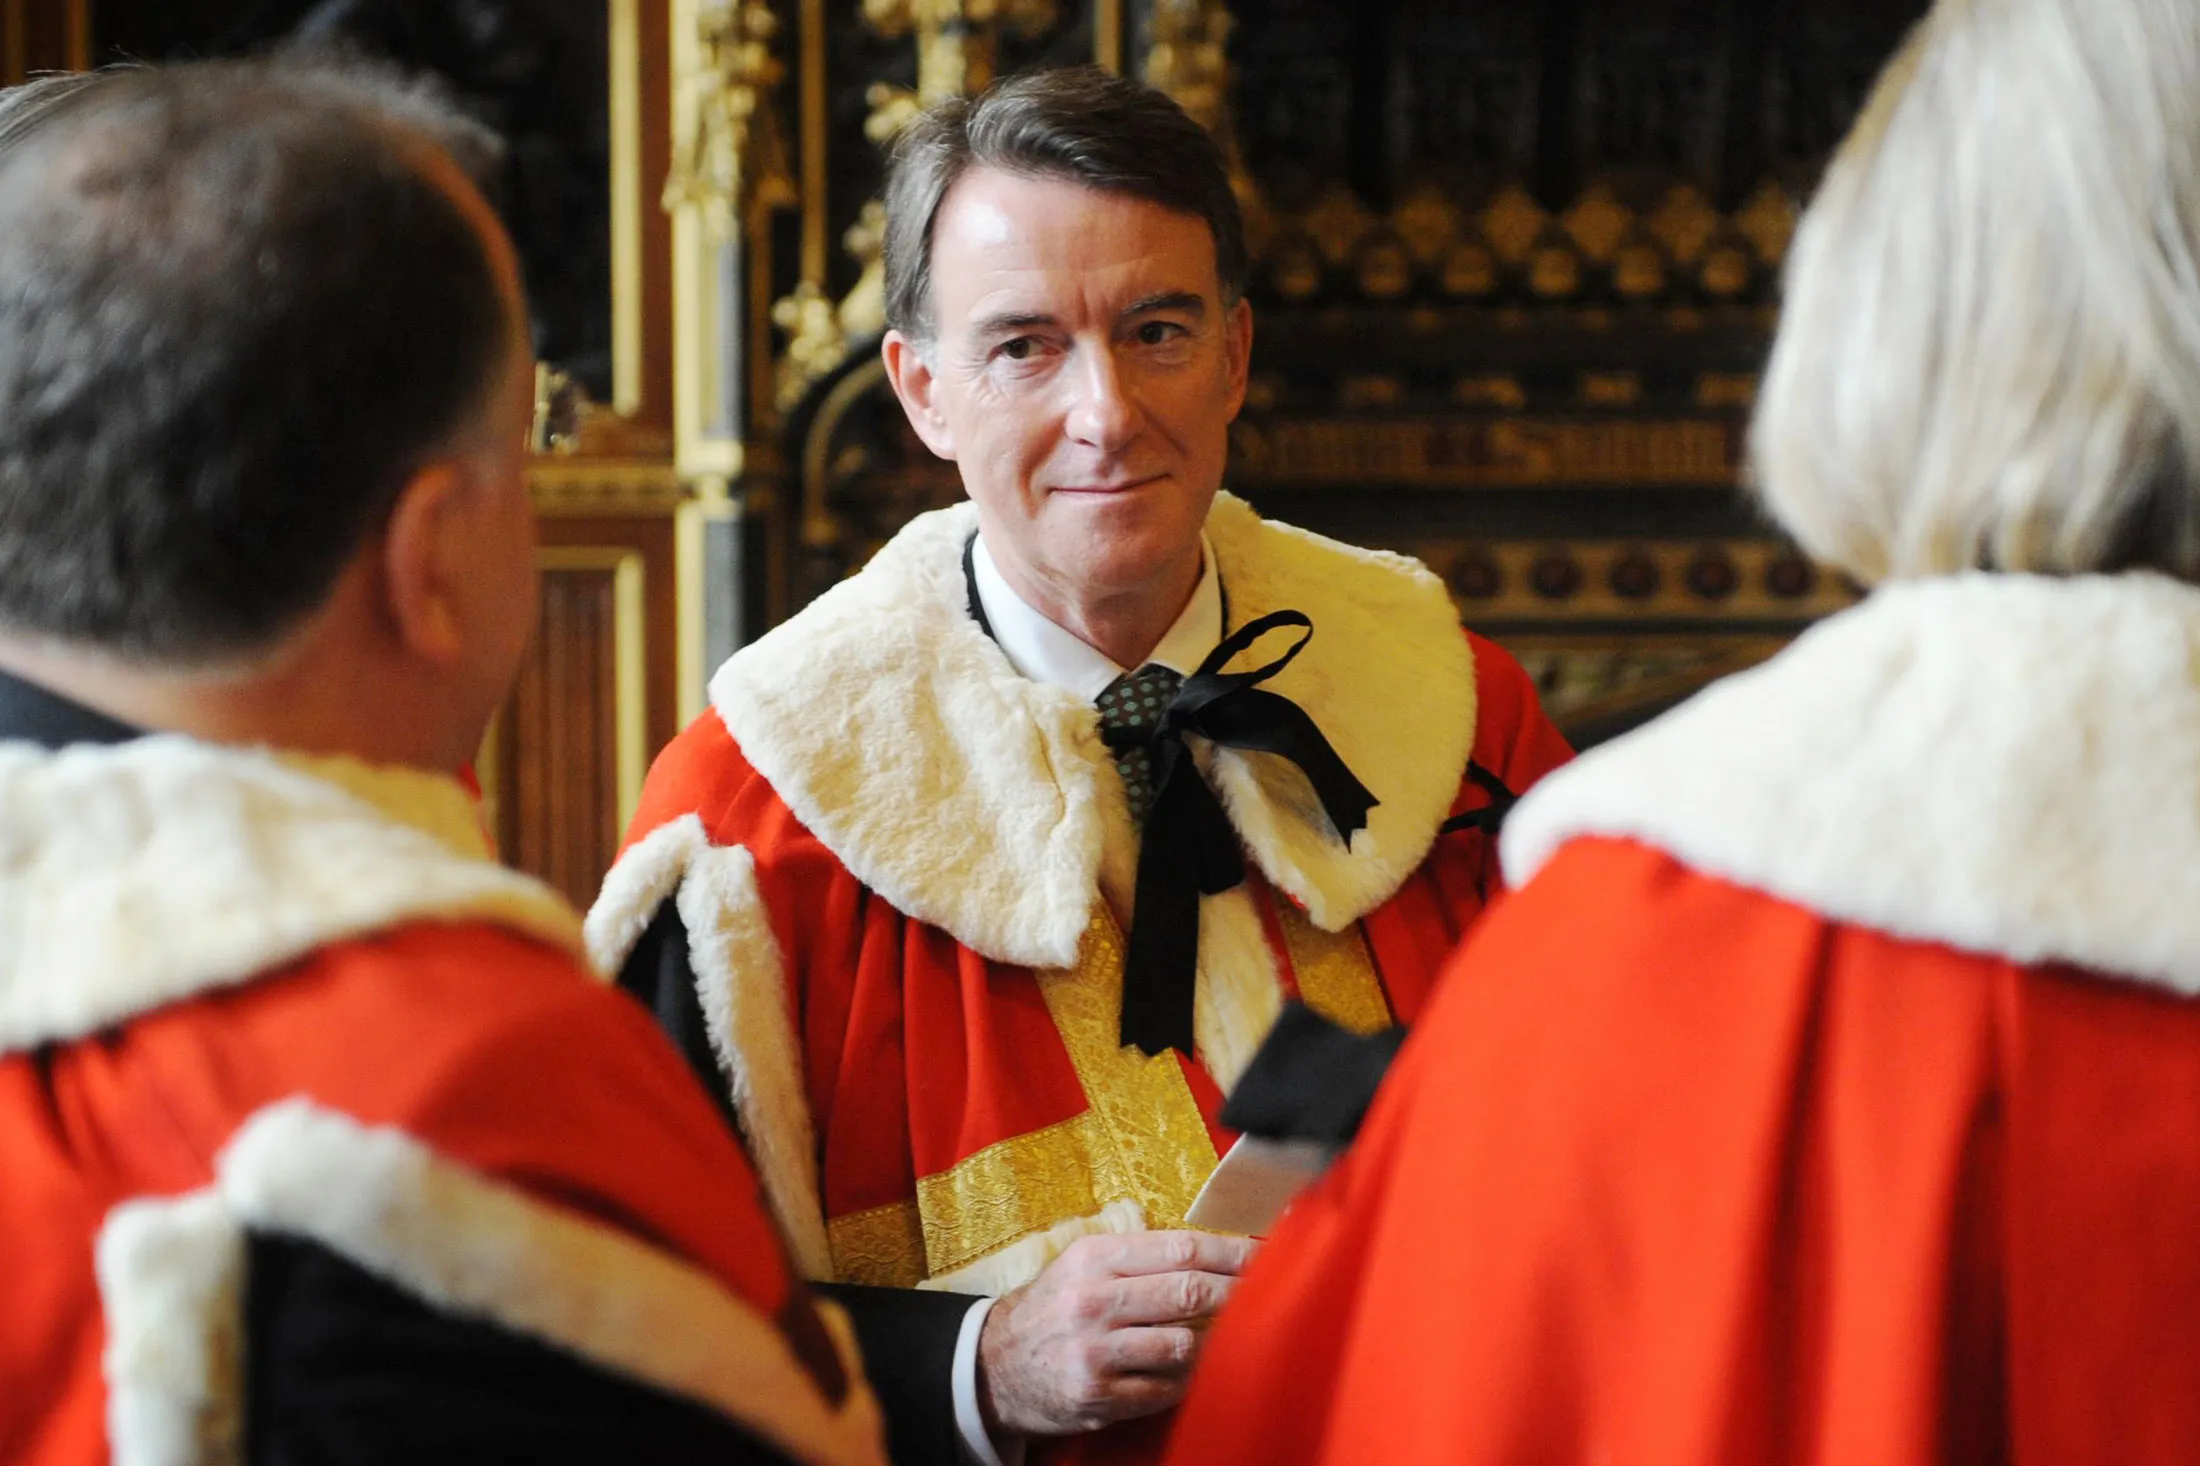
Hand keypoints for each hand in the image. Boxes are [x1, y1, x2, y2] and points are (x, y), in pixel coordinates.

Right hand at [976, 1230, 1257, 1437]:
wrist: (994, 1366)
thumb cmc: (1055, 1307)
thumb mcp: (1083, 1264)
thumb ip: (1139, 1255)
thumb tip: (1215, 1249)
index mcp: (1095, 1258)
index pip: (1181, 1248)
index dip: (1232, 1252)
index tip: (1265, 1254)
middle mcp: (1093, 1302)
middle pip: (1189, 1293)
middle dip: (1238, 1293)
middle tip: (1267, 1292)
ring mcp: (1095, 1353)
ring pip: (1184, 1346)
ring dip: (1216, 1342)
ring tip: (1231, 1335)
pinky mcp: (1097, 1397)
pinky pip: (1165, 1389)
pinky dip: (1186, 1380)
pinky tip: (1191, 1370)